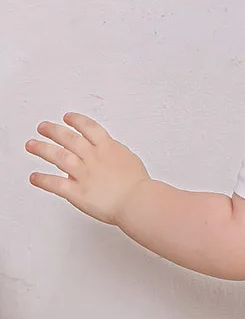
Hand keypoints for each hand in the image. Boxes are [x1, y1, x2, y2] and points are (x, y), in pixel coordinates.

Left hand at [26, 113, 149, 225]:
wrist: (137, 201)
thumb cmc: (138, 185)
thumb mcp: (129, 160)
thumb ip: (115, 154)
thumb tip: (108, 151)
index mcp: (107, 148)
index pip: (88, 128)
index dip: (76, 121)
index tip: (68, 117)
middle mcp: (93, 158)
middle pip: (69, 139)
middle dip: (53, 131)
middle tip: (43, 127)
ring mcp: (83, 174)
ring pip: (58, 157)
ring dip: (42, 149)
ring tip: (31, 144)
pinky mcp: (77, 192)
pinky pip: (55, 184)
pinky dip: (42, 180)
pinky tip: (34, 177)